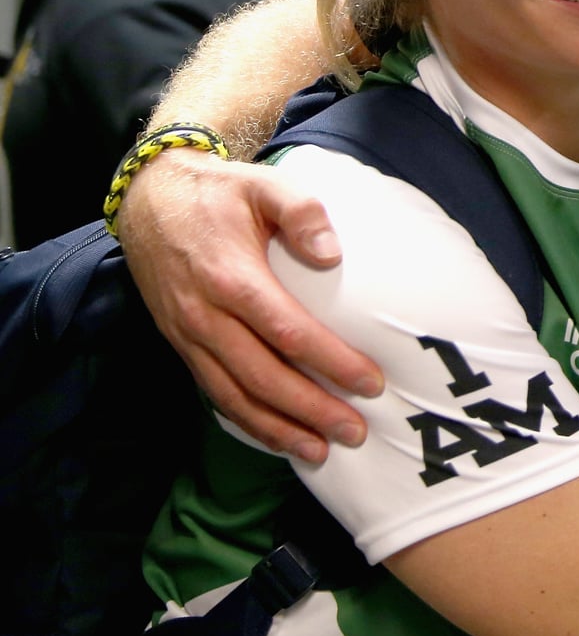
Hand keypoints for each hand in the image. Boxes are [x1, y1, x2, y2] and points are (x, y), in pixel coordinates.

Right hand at [120, 148, 379, 460]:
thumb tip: (332, 254)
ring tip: (320, 451)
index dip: (330, 361)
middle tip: (356, 431)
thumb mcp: (265, 185)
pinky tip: (277, 436)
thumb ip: (303, 212)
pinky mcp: (181, 344)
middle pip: (262, 376)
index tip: (370, 382)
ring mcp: (189, 335)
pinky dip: (245, 420)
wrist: (151, 198)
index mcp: (232, 278)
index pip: (288, 332)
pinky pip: (213, 392)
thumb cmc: (220, 193)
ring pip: (234, 396)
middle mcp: (206, 316)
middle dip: (310, 409)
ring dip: (277, 428)